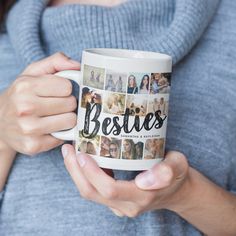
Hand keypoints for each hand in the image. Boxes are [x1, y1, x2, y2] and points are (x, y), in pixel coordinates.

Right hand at [0, 53, 79, 155]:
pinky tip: (48, 129)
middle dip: (67, 104)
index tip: (57, 92)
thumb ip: (56, 62)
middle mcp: (25, 108)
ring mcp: (29, 129)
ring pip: (70, 121)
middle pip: (70, 104)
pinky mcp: (34, 145)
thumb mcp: (33, 73)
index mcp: (25, 86)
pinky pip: (64, 137)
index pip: (67, 87)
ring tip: (54, 117)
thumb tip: (78, 65)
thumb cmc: (21, 95)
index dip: (65, 89)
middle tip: (56, 105)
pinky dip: (60, 133)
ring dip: (66, 118)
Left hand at [62, 144, 189, 216]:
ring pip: (90, 193)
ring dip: (76, 173)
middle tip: (69, 149)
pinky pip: (94, 190)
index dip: (92, 173)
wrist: (176, 190)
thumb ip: (167, 171)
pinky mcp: (115, 201)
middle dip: (75, 171)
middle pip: (92, 192)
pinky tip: (81, 159)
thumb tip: (144, 180)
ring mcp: (119, 206)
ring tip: (70, 152)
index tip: (82, 153)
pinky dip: (84, 175)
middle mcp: (126, 206)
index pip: (109, 189)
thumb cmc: (177, 175)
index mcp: (141, 197)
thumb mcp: (178, 166)